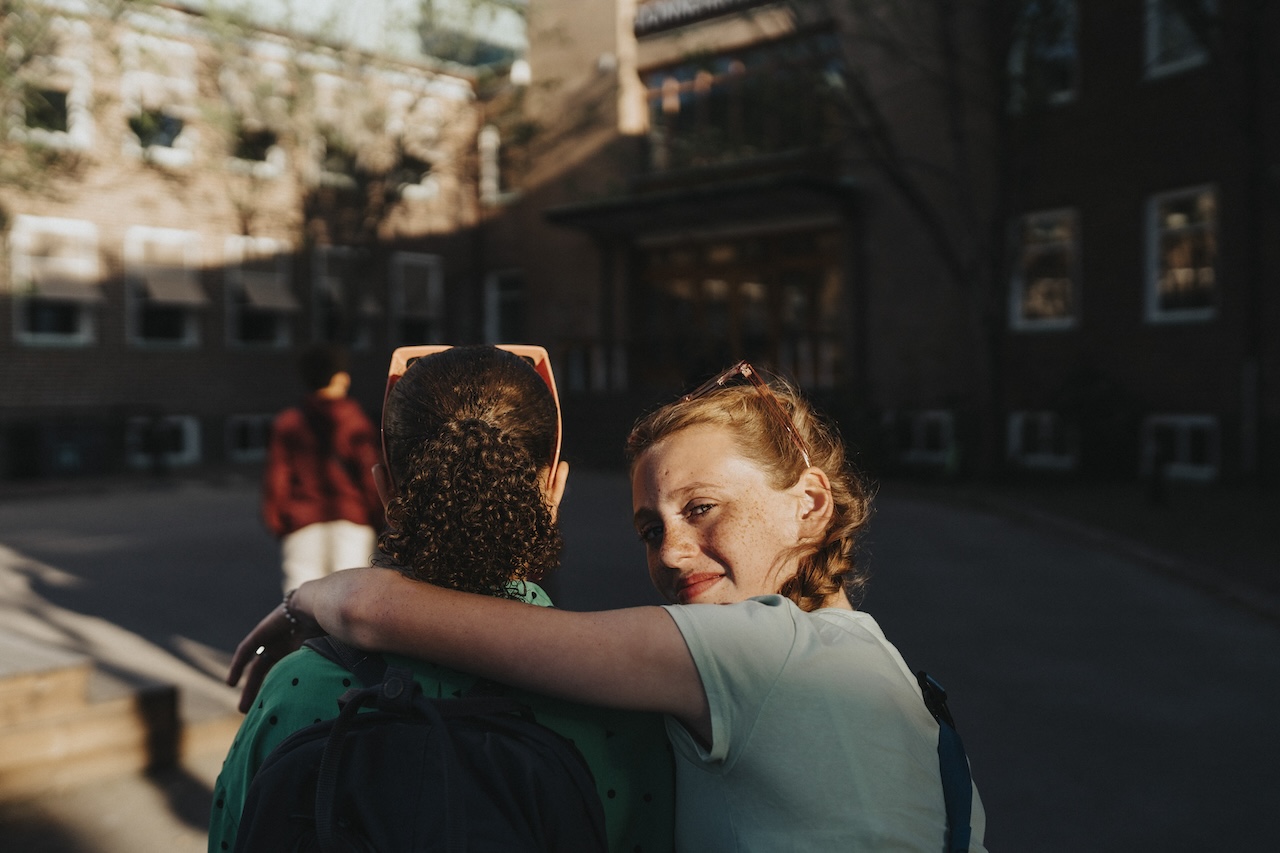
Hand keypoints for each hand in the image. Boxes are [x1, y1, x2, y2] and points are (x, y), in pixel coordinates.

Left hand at [226, 598, 323, 712]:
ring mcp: (275, 639)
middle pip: (272, 674)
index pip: (288, 677)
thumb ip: (313, 678)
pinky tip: (231, 683)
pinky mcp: (262, 632)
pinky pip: (247, 650)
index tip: (279, 715)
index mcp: (304, 653)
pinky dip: (237, 666)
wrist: (319, 608)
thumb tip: (317, 706)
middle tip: (259, 717)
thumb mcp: (320, 661)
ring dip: (250, 687)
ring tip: (244, 710)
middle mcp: (288, 646)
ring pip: (258, 667)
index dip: (283, 694)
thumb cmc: (330, 635)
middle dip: (264, 695)